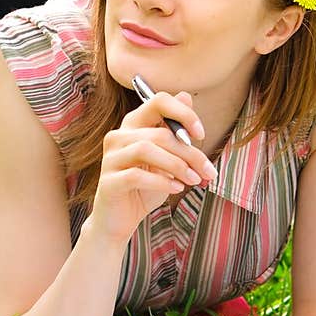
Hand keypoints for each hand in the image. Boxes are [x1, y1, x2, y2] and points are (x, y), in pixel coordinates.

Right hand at [88, 90, 216, 246]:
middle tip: (207, 171)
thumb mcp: (167, 158)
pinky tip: (176, 188)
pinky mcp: (108, 181)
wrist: (121, 220)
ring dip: (177, 165)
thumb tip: (186, 95)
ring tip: (193, 180)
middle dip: (189, 152)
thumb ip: (175, 131)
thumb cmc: (146, 187)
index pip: (158, 101)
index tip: (201, 134)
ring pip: (146, 149)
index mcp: (134, 125)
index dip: (183, 113)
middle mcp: (118, 136)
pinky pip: (136, 175)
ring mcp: (111, 158)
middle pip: (160, 133)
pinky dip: (162, 181)